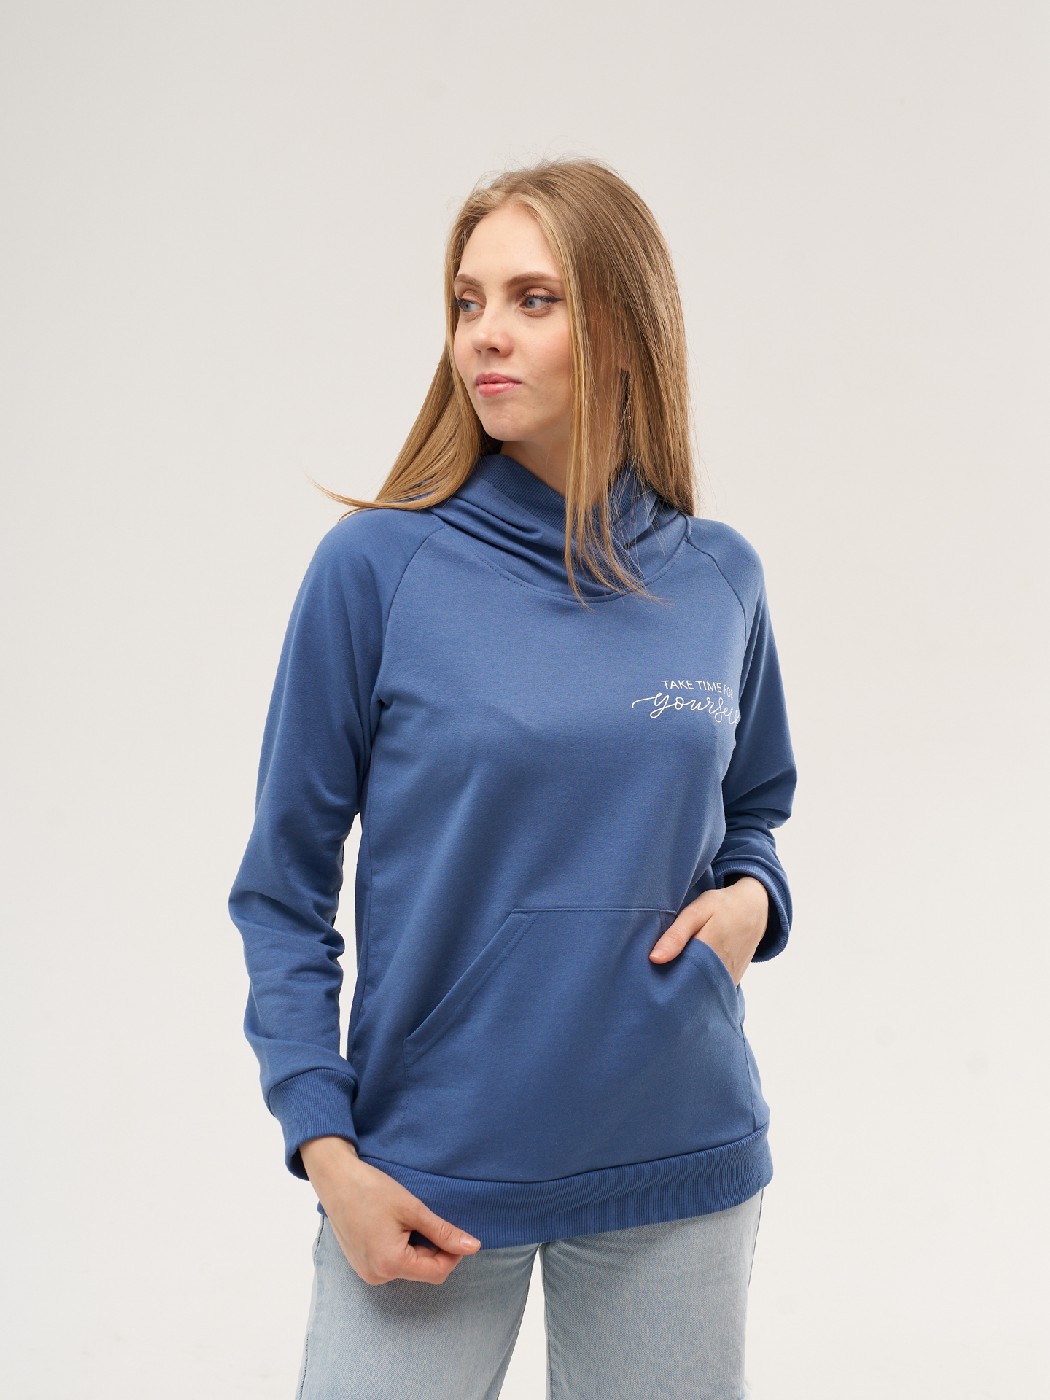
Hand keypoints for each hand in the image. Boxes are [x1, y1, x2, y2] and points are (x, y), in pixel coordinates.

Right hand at [299, 1136, 481, 1285]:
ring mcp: (367, 1272)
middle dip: (433, 1248)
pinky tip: (393, 1225)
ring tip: (405, 1219)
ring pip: (408, 1267)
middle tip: (426, 1218)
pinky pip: (392, 1263)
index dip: (453, 1253)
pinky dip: (401, 1247)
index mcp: (390, 1264)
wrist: (335, 1178)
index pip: (437, 1272)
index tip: (454, 1230)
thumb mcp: (412, 1209)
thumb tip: (473, 1247)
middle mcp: (377, 1276)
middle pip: (423, 1271)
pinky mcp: (361, 1264)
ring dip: (417, 1247)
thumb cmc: (372, 1190)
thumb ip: (443, 1232)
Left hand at [648, 877, 768, 984]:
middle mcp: (722, 970)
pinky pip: (712, 991)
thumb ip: (677, 934)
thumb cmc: (722, 906)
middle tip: (654, 986)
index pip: (681, 977)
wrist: (755, 910)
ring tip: (668, 985)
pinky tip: (686, 982)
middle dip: (672, 989)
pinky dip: (699, 988)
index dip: (663, 982)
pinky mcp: (733, 981)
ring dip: (686, 990)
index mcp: (710, 950)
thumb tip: (654, 959)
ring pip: (701, 992)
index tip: (648, 982)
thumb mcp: (697, 911)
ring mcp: (729, 978)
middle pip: (690, 989)